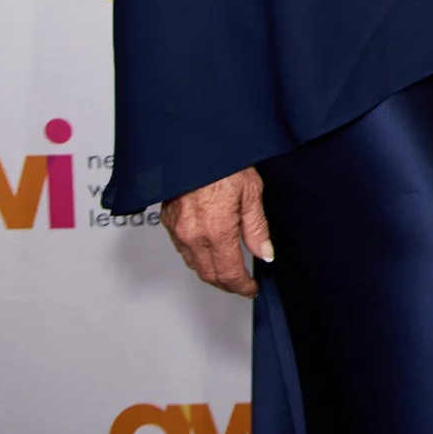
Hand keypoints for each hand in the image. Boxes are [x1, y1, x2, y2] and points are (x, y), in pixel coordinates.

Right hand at [162, 168, 272, 297]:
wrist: (193, 145)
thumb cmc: (223, 162)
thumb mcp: (251, 192)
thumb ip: (257, 228)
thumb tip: (265, 253)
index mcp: (216, 230)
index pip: (229, 273)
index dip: (242, 286)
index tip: (251, 288)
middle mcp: (192, 235)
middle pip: (209, 275)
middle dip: (227, 284)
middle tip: (243, 283)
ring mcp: (177, 230)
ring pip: (194, 265)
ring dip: (212, 272)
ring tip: (230, 269)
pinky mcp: (168, 222)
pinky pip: (183, 250)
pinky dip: (198, 257)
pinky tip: (211, 250)